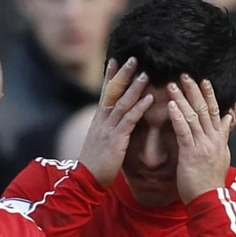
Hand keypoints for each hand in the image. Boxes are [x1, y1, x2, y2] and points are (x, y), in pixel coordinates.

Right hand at [79, 57, 154, 186]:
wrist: (86, 179)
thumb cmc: (95, 163)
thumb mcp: (100, 141)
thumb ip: (107, 129)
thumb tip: (113, 122)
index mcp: (98, 119)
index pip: (104, 92)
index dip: (110, 76)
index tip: (115, 59)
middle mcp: (102, 120)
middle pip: (112, 92)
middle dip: (123, 74)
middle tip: (133, 57)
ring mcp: (108, 128)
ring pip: (122, 103)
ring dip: (134, 87)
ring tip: (145, 73)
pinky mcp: (116, 139)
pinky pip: (129, 120)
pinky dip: (139, 108)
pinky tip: (149, 99)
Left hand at [167, 74, 232, 203]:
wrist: (210, 200)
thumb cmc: (211, 181)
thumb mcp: (222, 154)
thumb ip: (223, 135)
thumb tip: (229, 118)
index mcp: (219, 139)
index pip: (216, 111)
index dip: (209, 94)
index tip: (203, 80)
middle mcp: (213, 139)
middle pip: (204, 109)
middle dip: (194, 90)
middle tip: (184, 74)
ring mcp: (203, 146)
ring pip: (193, 117)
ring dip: (182, 99)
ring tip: (172, 85)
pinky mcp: (191, 154)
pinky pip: (184, 132)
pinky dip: (178, 117)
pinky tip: (171, 105)